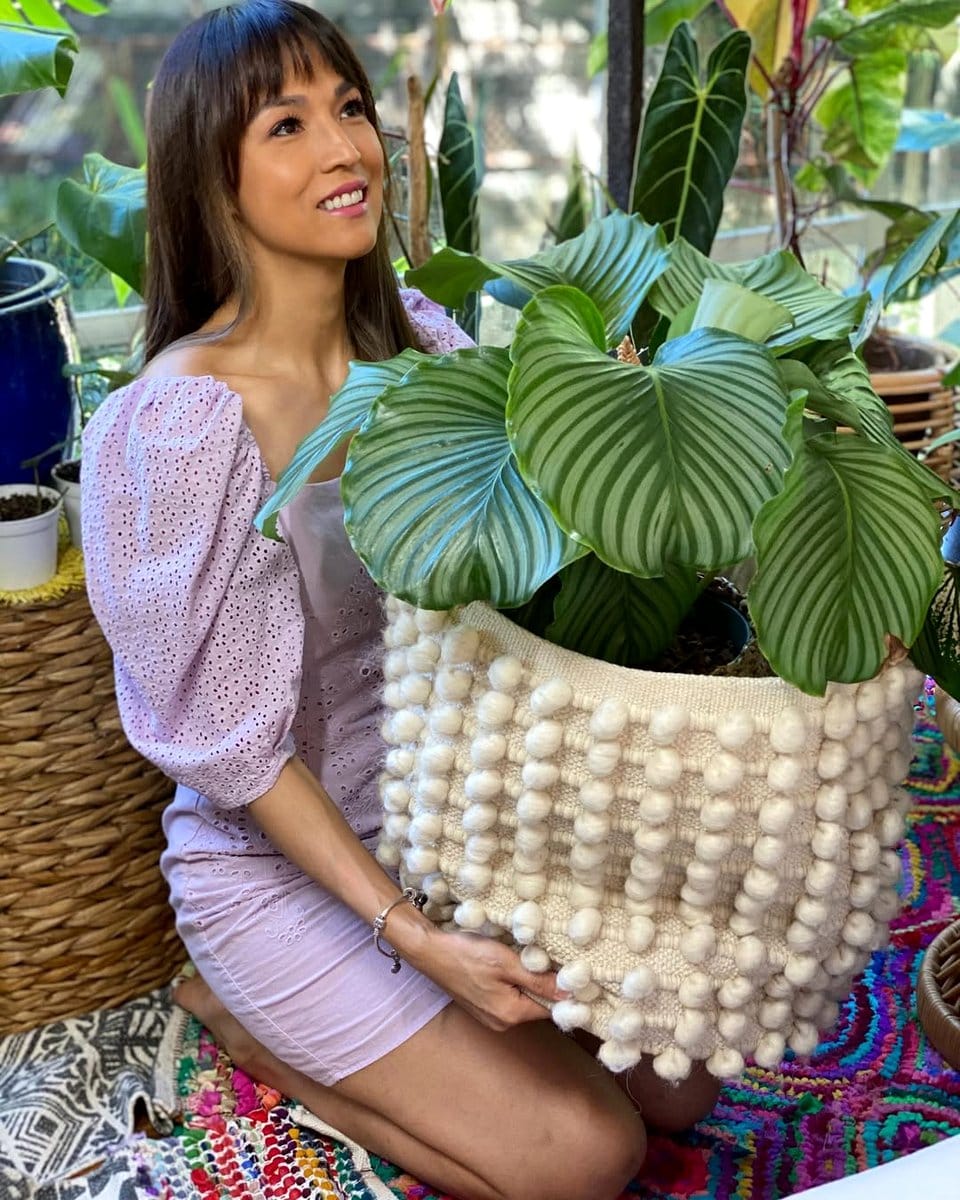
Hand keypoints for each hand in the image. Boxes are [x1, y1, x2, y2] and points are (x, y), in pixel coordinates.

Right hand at [416, 927, 566, 1030]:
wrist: (430, 951)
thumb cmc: (467, 954)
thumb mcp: (506, 963)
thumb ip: (538, 980)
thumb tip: (569, 993)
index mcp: (511, 1014)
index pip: (550, 1009)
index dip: (563, 991)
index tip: (571, 970)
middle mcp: (502, 1022)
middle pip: (536, 1005)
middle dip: (544, 983)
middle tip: (549, 957)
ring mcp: (490, 1016)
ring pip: (522, 999)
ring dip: (528, 981)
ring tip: (529, 958)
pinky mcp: (482, 1006)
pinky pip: (508, 997)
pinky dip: (514, 982)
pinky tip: (511, 964)